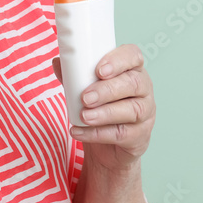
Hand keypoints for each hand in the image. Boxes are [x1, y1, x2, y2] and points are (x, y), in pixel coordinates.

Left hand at [51, 44, 154, 173]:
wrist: (108, 147)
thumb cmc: (99, 107)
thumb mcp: (86, 89)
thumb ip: (74, 76)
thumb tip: (57, 62)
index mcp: (131, 69)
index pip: (133, 56)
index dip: (118, 60)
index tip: (99, 70)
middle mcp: (144, 89)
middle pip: (133, 83)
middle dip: (107, 90)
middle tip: (85, 97)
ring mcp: (145, 113)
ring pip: (132, 110)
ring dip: (104, 113)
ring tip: (83, 116)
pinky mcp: (140, 136)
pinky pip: (122, 134)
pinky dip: (97, 133)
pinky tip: (79, 132)